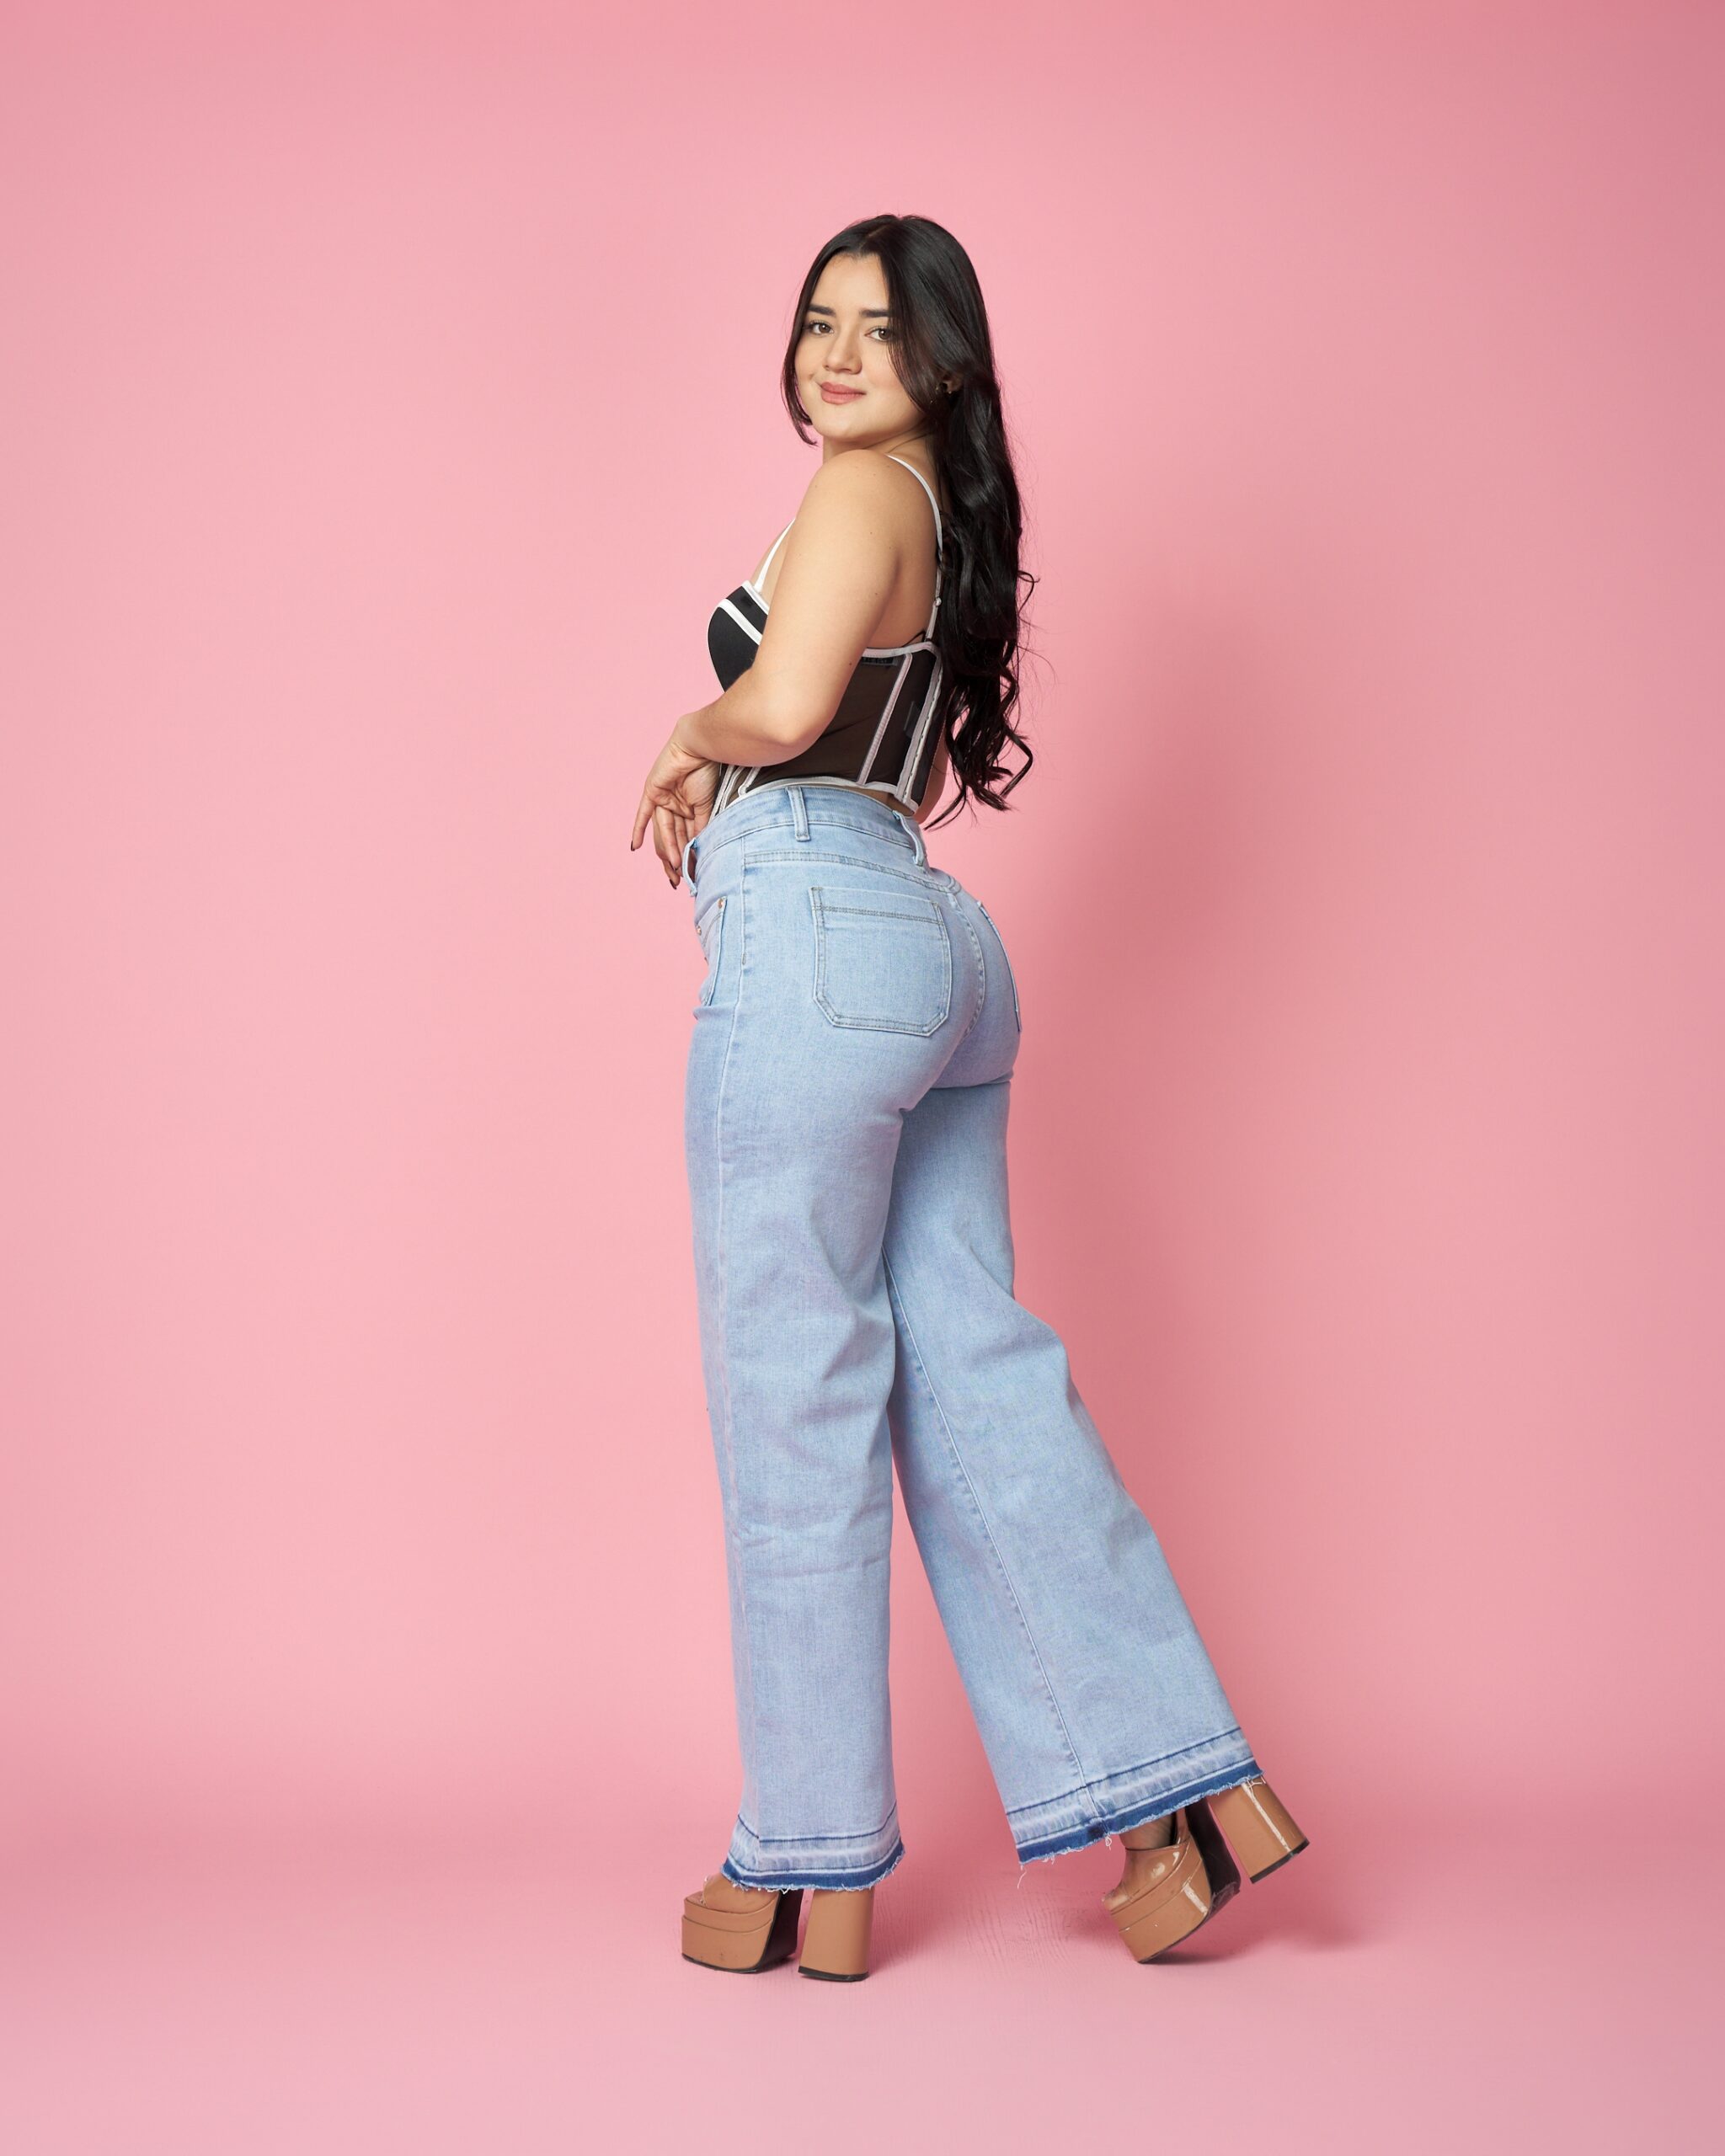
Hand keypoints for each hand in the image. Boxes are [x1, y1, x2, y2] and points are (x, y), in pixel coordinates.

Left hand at [630, 728, 720, 888]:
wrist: (702, 748)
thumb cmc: (710, 772)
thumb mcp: (708, 807)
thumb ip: (703, 828)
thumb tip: (700, 852)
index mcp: (689, 810)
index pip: (685, 838)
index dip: (687, 857)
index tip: (691, 876)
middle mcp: (674, 806)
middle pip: (671, 839)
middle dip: (675, 860)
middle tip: (678, 881)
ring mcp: (662, 799)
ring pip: (663, 831)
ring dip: (667, 850)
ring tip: (673, 869)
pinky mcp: (652, 792)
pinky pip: (643, 815)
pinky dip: (638, 830)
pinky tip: (635, 847)